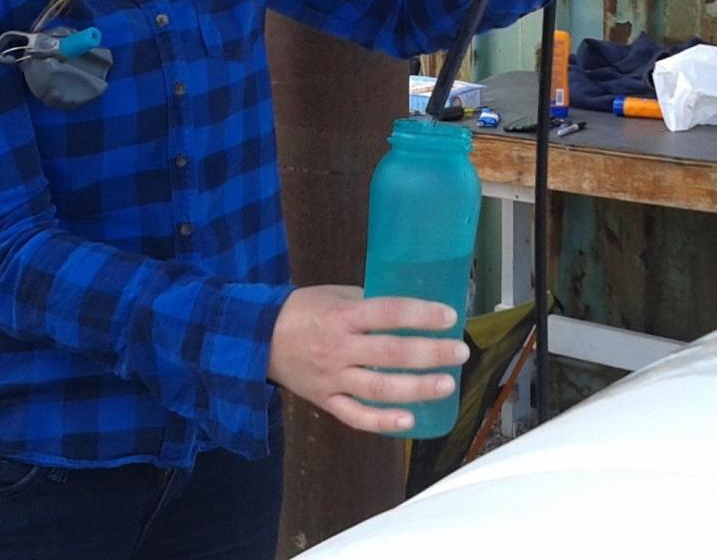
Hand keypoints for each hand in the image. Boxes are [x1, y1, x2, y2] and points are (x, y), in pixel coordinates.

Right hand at [267, 285, 470, 433]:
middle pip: (390, 353)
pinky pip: (356, 416)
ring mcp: (331, 378)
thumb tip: (408, 309)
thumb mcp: (332, 295)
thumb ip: (366, 302)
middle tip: (459, 351)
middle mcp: (338, 348)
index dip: (420, 314)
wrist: (257, 339)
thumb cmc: (301, 310)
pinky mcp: (325, 401)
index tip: (449, 316)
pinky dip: (383, 421)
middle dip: (429, 353)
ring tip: (447, 384)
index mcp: (341, 316)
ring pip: (379, 389)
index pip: (387, 313)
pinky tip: (410, 420)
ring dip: (416, 388)